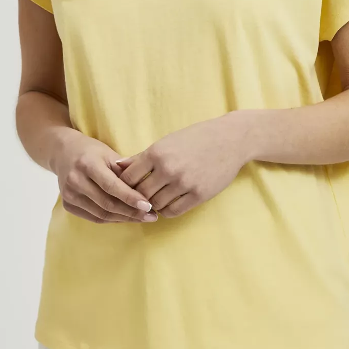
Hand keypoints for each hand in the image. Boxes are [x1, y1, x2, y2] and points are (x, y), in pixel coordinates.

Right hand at [52, 132, 158, 223]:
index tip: (149, 205)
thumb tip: (147, 190)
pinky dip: (112, 219)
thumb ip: (125, 172)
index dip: (131, 198)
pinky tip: (126, 217)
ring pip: (101, 214)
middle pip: (107, 204)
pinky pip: (94, 217)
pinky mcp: (67, 205)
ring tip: (143, 218)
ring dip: (124, 218)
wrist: (63, 152)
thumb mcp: (109, 154)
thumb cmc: (91, 151)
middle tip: (151, 216)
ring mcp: (69, 195)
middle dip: (132, 212)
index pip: (111, 186)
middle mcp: (75, 181)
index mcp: (87, 164)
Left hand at [114, 113, 248, 218]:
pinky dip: (166, 210)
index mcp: (157, 152)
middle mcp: (168, 168)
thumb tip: (117, 166)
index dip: (124, 185)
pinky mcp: (199, 194)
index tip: (128, 186)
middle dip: (138, 197)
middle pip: (140, 194)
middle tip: (140, 197)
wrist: (231, 139)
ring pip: (156, 204)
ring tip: (156, 198)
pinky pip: (173, 211)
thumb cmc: (196, 138)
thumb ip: (142, 156)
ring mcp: (184, 183)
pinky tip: (168, 201)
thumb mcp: (167, 141)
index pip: (128, 178)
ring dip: (153, 204)